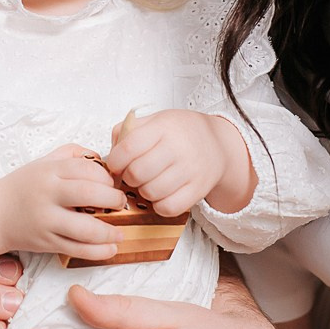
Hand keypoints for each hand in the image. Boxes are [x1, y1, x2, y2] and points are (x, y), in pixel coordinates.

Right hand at [0, 145, 125, 261]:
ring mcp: (47, 220)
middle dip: (113, 200)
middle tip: (121, 203)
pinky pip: (77, 249)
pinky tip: (111, 248)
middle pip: (90, 195)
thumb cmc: (25, 186)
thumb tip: (103, 158)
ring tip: (121, 231)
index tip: (112, 183)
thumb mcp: (46, 161)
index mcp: (49, 171)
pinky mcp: (47, 242)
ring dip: (110, 231)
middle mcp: (48, 194)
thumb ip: (74, 154)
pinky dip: (98, 252)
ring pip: (86, 229)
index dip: (106, 177)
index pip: (86, 169)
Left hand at [105, 111, 253, 215]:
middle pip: (137, 173)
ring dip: (143, 192)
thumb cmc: (179, 133)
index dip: (115, 161)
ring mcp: (190, 170)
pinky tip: (161, 194)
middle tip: (133, 174)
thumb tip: (111, 155)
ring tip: (148, 182)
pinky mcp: (199, 189)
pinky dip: (159, 205)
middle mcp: (178, 148)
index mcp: (163, 127)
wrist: (217, 144)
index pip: (129, 148)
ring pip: (151, 192)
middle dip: (128, 177)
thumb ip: (127, 131)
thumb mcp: (155, 120)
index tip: (116, 165)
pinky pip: (169, 208)